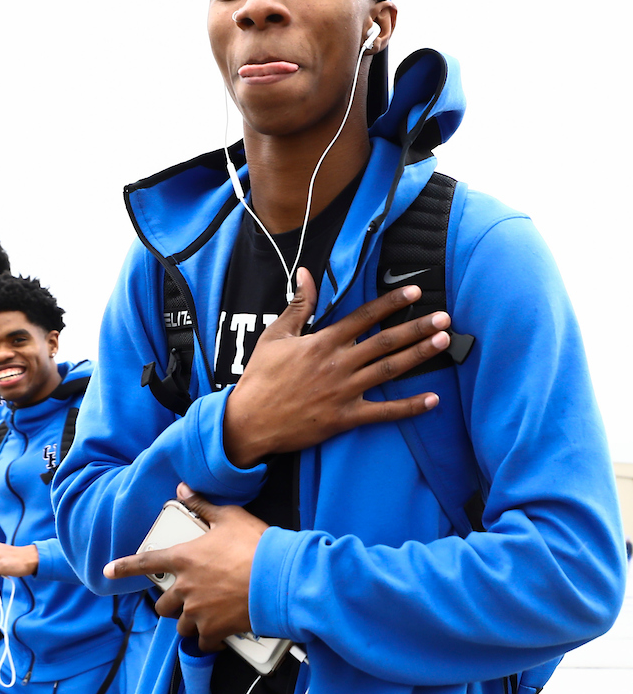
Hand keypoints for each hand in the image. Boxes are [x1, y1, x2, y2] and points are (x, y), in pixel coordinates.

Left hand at [104, 484, 263, 652]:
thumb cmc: (254, 545)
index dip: (124, 567)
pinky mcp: (214, 629)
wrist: (278, 578)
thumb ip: (203, 505)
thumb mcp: (229, 517)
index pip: (145, 562)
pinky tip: (217, 636)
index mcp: (184, 558)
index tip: (109, 571)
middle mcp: (185, 587)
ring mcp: (197, 611)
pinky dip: (208, 640)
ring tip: (204, 617)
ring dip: (189, 622)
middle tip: (186, 600)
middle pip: (163, 604)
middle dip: (171, 604)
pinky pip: (202, 642)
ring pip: (181, 625)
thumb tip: (183, 489)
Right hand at [223, 269, 450, 467]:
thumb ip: (298, 305)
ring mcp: (344, 392)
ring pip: (389, 370)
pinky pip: (383, 412)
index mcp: (323, 342)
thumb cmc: (260, 377)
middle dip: (417, 328)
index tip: (414, 292)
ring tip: (443, 342)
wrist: (249, 421)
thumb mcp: (275, 335)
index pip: (364, 317)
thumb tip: (305, 272)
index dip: (391, 303)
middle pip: (385, 342)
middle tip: (444, 318)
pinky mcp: (345, 418)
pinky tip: (433, 399)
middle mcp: (339, 364)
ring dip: (419, 356)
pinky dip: (409, 407)